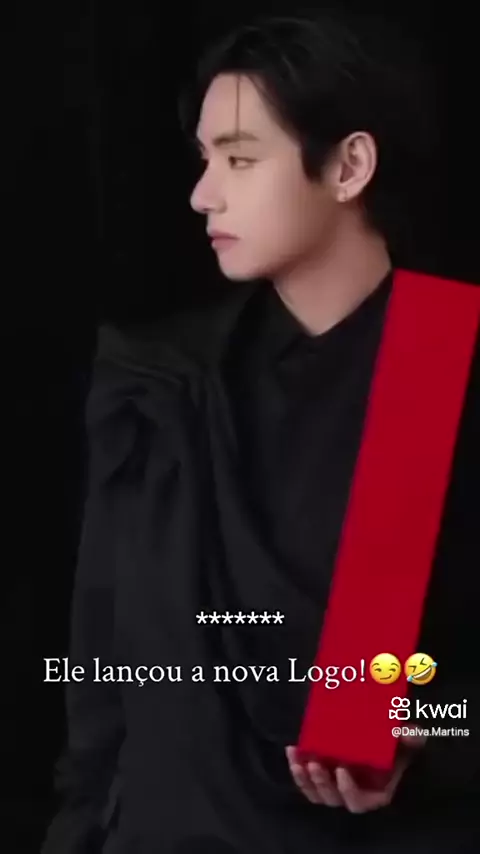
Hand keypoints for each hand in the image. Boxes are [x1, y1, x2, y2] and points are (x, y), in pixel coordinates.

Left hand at [285, 734, 425, 812]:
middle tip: (315, 764)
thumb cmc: (392, 743)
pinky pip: (305, 781)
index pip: (358, 802)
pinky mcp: (320, 776)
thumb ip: (409, 738)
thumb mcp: (403, 741)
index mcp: (373, 793)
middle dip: (322, 783)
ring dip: (304, 779)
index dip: (348, 790)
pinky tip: (292, 752)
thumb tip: (410, 734)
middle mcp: (351, 794)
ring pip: (316, 793)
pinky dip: (297, 770)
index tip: (342, 769)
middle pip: (333, 798)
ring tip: (298, 760)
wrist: (376, 735)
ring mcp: (334, 787)